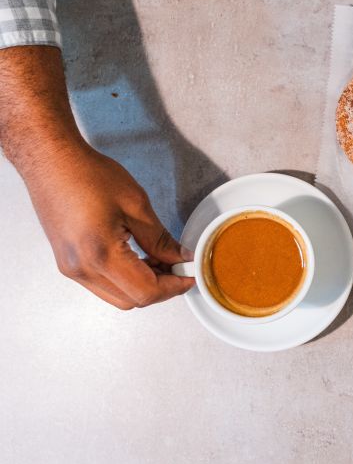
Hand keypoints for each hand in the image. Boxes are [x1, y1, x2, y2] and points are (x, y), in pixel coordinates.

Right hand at [24, 143, 193, 309]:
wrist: (51, 163)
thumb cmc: (88, 175)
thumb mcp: (136, 204)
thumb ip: (160, 239)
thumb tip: (179, 257)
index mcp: (100, 255)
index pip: (145, 291)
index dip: (173, 286)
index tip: (189, 275)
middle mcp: (81, 269)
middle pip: (131, 300)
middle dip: (160, 288)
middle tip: (178, 266)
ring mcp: (71, 269)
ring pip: (117, 296)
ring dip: (142, 285)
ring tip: (160, 260)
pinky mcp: (68, 263)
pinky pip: (102, 285)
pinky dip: (125, 279)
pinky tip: (139, 258)